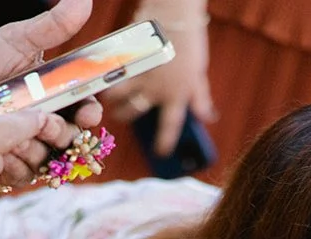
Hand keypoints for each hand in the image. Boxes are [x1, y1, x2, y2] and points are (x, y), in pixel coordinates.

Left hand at [0, 0, 103, 187]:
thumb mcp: (16, 40)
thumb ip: (52, 26)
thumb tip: (84, 1)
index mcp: (56, 96)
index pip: (85, 110)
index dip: (90, 115)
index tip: (88, 114)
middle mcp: (46, 124)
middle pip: (72, 140)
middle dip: (62, 133)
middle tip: (46, 122)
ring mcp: (30, 147)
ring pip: (49, 159)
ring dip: (35, 146)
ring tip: (11, 129)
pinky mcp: (10, 167)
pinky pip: (25, 174)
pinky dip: (15, 162)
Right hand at [102, 23, 212, 156]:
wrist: (174, 12)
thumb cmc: (189, 42)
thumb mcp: (198, 73)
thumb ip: (200, 98)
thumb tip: (207, 117)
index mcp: (175, 95)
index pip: (170, 127)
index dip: (165, 143)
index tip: (160, 153)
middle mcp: (154, 88)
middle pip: (133, 112)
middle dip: (124, 116)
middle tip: (120, 115)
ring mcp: (138, 73)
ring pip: (116, 95)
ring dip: (110, 98)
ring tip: (108, 98)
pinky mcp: (125, 56)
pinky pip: (110, 72)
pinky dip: (106, 77)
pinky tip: (104, 76)